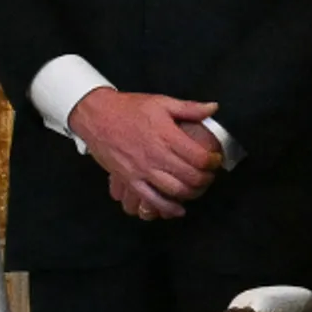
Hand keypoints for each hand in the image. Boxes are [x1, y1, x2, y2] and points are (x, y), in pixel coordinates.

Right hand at [73, 87, 222, 213]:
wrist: (96, 116)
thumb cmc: (128, 109)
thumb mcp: (162, 102)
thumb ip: (189, 108)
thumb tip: (213, 108)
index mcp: (166, 135)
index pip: (199, 157)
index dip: (213, 161)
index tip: (215, 160)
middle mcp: (156, 155)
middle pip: (191, 177)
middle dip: (206, 179)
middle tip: (209, 175)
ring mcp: (142, 170)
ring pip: (174, 191)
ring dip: (191, 193)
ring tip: (196, 188)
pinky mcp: (130, 179)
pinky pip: (151, 199)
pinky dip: (167, 208)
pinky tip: (178, 209)